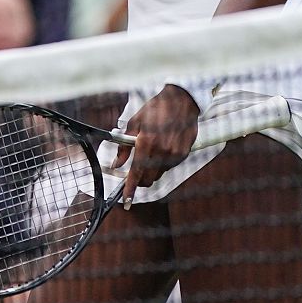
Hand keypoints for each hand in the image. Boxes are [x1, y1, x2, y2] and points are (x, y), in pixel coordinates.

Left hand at [111, 84, 198, 206]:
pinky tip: (162, 150)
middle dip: (139, 181)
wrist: (181, 101)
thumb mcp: (134, 123)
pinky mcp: (184, 154)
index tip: (126, 201)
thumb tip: (117, 165)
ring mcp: (175, 154)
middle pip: (148, 179)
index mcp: (146, 142)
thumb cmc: (155, 109)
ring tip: (150, 154)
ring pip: (159, 174)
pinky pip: (170, 167)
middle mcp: (162, 151)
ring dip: (151, 171)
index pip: (136, 172)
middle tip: (134, 174)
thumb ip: (124, 147)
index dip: (130, 189)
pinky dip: (163, 164)